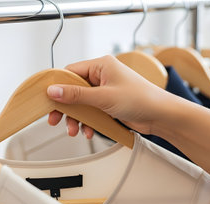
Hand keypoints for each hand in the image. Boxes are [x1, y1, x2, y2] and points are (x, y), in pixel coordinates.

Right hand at [47, 55, 167, 137]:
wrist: (161, 116)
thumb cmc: (140, 100)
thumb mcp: (103, 97)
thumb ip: (76, 95)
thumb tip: (53, 90)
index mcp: (101, 66)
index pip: (70, 72)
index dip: (58, 87)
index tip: (48, 100)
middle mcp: (102, 75)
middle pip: (74, 90)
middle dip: (66, 107)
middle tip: (55, 120)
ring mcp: (106, 90)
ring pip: (82, 103)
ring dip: (77, 118)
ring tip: (74, 131)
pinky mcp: (110, 103)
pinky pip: (92, 111)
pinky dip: (88, 122)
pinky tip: (89, 131)